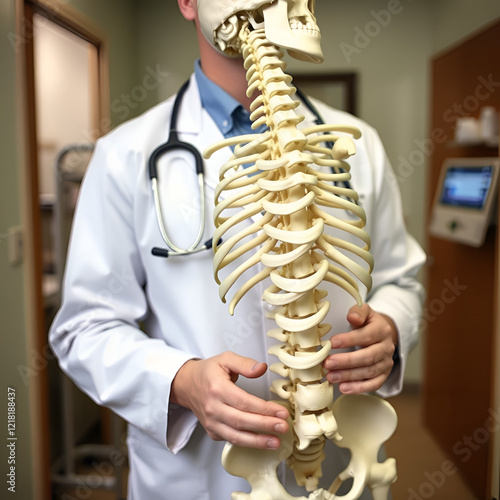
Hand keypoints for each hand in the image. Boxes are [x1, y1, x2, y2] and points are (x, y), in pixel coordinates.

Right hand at [171, 352, 288, 449]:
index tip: (281, 412)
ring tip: (276, 442)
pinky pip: (231, 440)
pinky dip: (247, 443)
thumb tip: (262, 369)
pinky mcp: (212, 431)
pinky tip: (262, 441)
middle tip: (283, 427)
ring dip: (257, 441)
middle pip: (242, 421)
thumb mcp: (226, 359)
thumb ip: (245, 363)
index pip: (244, 402)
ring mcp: (211, 422)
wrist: (187, 384)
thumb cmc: (208, 371)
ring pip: (236, 436)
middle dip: (265, 426)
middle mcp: (213, 408)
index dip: (264, 409)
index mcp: (217, 389)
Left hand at [323, 304, 397, 393]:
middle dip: (346, 361)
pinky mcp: (384, 375)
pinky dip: (359, 388)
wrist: (382, 333)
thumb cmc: (368, 322)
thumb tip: (352, 317)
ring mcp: (386, 362)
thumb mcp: (365, 311)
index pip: (366, 336)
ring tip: (331, 376)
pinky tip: (344, 387)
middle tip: (328, 363)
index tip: (332, 342)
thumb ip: (358, 312)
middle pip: (368, 357)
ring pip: (369, 372)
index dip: (349, 340)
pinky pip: (374, 384)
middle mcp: (387, 347)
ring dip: (349, 376)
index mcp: (382, 330)